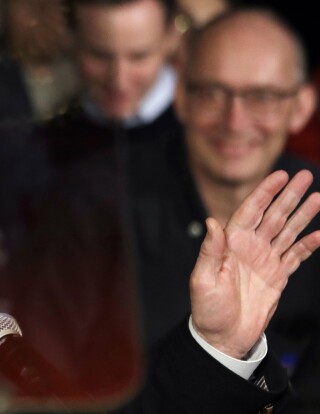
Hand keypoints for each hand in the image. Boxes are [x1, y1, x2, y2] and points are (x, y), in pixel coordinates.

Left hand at [190, 170, 319, 358]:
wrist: (223, 337)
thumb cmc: (207, 309)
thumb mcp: (203, 279)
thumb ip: (210, 251)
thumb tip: (212, 222)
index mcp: (231, 243)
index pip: (250, 211)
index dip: (265, 192)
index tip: (279, 175)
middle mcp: (249, 247)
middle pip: (273, 215)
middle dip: (289, 195)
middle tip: (306, 176)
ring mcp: (265, 260)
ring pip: (288, 231)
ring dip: (303, 215)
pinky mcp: (277, 276)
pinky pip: (296, 255)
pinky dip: (309, 244)